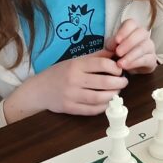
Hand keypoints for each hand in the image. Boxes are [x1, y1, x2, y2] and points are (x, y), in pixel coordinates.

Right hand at [4, 50, 127, 119]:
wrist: (38, 90)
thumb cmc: (58, 73)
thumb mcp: (74, 61)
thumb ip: (94, 57)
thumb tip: (114, 52)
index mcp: (75, 65)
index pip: (101, 64)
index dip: (115, 67)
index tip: (119, 70)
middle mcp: (74, 80)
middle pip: (103, 82)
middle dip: (118, 83)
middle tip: (123, 82)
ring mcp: (71, 95)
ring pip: (99, 98)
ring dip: (112, 96)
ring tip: (117, 92)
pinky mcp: (70, 108)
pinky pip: (92, 110)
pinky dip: (103, 107)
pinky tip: (107, 102)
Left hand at [106, 19, 157, 73]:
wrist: (128, 66)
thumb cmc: (120, 53)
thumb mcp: (112, 48)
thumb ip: (111, 45)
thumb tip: (112, 46)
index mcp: (132, 28)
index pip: (131, 23)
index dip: (124, 31)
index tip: (116, 40)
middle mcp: (143, 35)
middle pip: (140, 32)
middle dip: (128, 43)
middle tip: (118, 53)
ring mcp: (150, 46)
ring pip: (144, 46)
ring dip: (131, 55)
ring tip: (120, 63)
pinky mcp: (152, 59)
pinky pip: (146, 59)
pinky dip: (135, 63)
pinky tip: (126, 66)